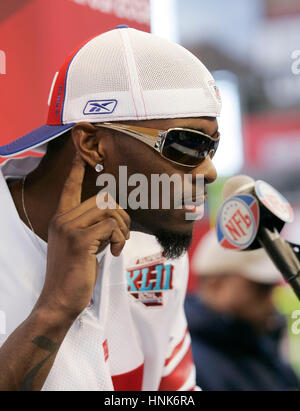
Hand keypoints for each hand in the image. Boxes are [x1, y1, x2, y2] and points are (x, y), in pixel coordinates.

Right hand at [36, 153, 129, 320]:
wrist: (59, 300)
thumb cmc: (73, 274)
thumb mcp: (80, 246)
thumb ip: (91, 228)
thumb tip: (114, 218)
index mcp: (61, 219)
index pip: (69, 187)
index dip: (76, 169)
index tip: (80, 153)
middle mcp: (62, 219)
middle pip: (103, 199)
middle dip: (121, 216)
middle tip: (121, 235)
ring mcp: (69, 228)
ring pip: (109, 210)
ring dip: (122, 227)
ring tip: (117, 245)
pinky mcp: (79, 240)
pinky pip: (111, 226)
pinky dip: (120, 239)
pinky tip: (114, 253)